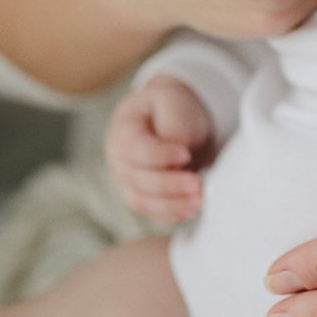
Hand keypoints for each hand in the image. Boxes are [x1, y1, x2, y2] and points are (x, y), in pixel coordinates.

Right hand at [106, 74, 215, 223]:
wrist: (173, 117)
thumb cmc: (171, 107)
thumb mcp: (173, 103)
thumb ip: (173, 129)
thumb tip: (177, 165)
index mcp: (122, 130)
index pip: (136, 149)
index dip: (160, 155)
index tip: (186, 153)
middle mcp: (118, 159)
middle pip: (137, 178)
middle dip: (169, 185)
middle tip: (197, 184)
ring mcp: (126, 180)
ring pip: (142, 201)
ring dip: (171, 205)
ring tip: (198, 202)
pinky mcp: (141, 195)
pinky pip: (152, 211)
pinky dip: (171, 214)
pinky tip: (191, 210)